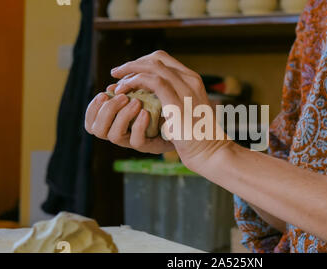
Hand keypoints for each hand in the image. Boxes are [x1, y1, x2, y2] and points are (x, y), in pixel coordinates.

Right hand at [85, 90, 173, 154]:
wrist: (187, 127)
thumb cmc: (164, 109)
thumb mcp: (145, 96)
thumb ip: (130, 90)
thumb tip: (114, 83)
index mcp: (115, 123)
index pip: (91, 123)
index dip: (92, 109)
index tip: (103, 93)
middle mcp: (122, 134)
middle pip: (97, 129)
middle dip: (107, 109)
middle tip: (123, 95)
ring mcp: (135, 141)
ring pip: (114, 135)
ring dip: (122, 115)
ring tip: (136, 102)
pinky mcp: (151, 146)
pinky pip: (137, 141)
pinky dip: (138, 125)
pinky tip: (146, 113)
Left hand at [108, 50, 232, 169]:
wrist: (209, 151)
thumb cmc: (196, 135)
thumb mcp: (185, 110)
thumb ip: (170, 98)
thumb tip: (145, 94)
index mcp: (192, 80)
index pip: (164, 59)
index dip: (142, 62)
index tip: (128, 72)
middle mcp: (190, 80)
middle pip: (156, 59)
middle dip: (133, 64)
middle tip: (116, 73)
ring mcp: (185, 90)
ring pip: (152, 66)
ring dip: (131, 72)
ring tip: (118, 84)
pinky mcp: (177, 102)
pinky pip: (152, 82)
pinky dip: (135, 82)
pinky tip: (125, 91)